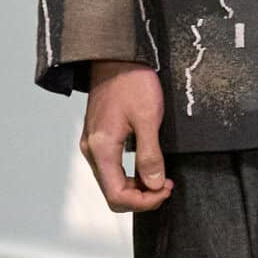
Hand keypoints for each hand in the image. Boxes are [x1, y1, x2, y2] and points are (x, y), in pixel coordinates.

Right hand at [82, 60, 171, 211]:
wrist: (116, 56)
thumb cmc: (132, 81)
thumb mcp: (148, 118)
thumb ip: (150, 155)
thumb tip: (154, 185)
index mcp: (101, 149)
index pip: (117, 195)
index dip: (144, 201)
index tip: (165, 189)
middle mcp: (92, 150)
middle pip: (112, 193)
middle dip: (141, 196)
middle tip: (166, 185)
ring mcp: (93, 144)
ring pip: (112, 182)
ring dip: (136, 186)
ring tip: (160, 176)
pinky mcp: (99, 138)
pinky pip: (111, 168)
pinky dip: (130, 174)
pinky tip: (148, 165)